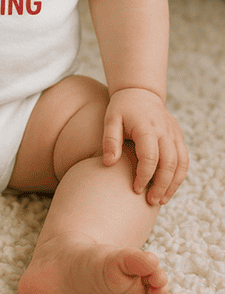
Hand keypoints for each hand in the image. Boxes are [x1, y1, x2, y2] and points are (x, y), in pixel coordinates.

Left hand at [102, 87, 188, 204]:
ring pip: (180, 163)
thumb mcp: (111, 119)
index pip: (150, 156)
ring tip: (161, 200)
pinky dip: (179, 176)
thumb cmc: (122, 108)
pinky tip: (168, 188)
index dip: (144, 175)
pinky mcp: (178, 137)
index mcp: (146, 126)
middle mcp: (164, 130)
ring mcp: (173, 133)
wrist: (140, 92)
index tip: (135, 189)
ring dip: (173, 184)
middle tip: (150, 201)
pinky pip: (184, 159)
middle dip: (161, 185)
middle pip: (169, 163)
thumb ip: (110, 140)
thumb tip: (109, 163)